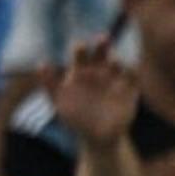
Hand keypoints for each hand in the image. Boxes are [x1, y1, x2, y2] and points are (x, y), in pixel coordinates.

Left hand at [49, 34, 139, 150]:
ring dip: (117, 60)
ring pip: (118, 63)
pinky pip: (133, 78)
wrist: (98, 137)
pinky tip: (131, 71)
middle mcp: (99, 71)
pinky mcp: (130, 91)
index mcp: (81, 70)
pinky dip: (133, 72)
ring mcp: (115, 80)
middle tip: (103, 38)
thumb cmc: (75, 118)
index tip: (81, 46)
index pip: (81, 54)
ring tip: (115, 61)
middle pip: (102, 52)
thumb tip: (40, 64)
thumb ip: (49, 84)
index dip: (81, 48)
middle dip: (102, 44)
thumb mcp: (59, 103)